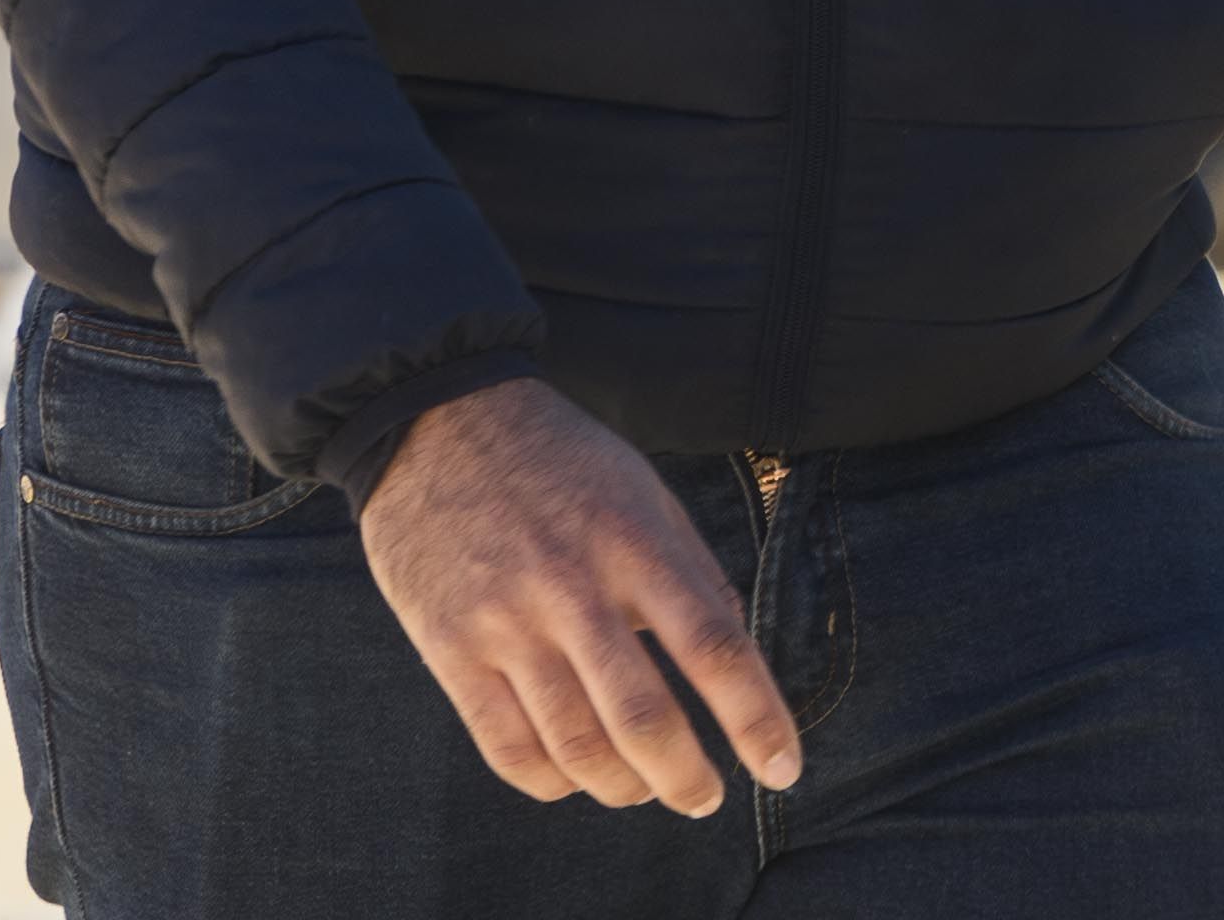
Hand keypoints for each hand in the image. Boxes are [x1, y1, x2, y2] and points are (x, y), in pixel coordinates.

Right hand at [359, 378, 799, 815]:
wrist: (438, 423)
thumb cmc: (561, 460)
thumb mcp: (645, 492)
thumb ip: (692, 571)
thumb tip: (737, 651)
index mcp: (636, 542)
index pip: (715, 647)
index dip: (757, 718)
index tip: (784, 768)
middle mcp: (574, 587)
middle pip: (644, 716)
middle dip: (686, 777)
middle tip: (706, 799)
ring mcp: (507, 622)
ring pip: (576, 745)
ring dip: (622, 787)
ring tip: (643, 792)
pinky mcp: (450, 648)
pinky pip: (506, 746)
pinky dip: (552, 781)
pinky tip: (575, 779)